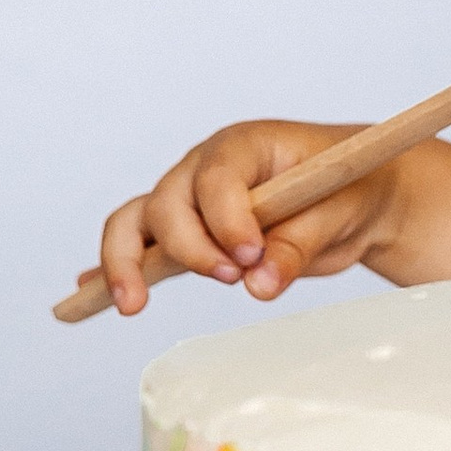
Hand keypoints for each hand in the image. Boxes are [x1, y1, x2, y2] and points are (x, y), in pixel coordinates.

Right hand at [95, 119, 389, 315]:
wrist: (361, 195)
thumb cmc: (352, 188)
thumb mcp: (341, 213)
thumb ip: (299, 245)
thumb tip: (261, 285)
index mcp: (244, 146)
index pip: (215, 177)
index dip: (225, 218)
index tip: (250, 255)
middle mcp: (204, 169)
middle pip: (166, 204)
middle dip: (189, 246)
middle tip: (232, 277)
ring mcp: (190, 201)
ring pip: (138, 224)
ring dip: (128, 262)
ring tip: (132, 304)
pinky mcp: (190, 235)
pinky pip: (143, 247)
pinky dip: (116, 268)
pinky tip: (89, 294)